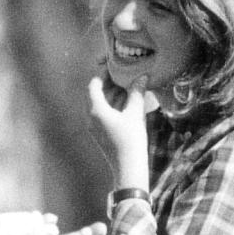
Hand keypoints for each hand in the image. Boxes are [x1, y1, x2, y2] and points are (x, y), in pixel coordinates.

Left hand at [87, 73, 149, 188]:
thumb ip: (137, 93)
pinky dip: (117, 104)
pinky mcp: (103, 133)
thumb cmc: (131, 141)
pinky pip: (107, 113)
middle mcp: (92, 117)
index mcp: (95, 110)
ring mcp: (96, 126)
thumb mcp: (135, 114)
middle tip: (125, 71)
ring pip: (103, 104)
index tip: (113, 64)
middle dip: (111, 82)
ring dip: (115, 93)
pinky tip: (130, 100)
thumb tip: (142, 76)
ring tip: (130, 82)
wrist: (128, 170)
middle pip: (98, 93)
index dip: (103, 72)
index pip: (94, 84)